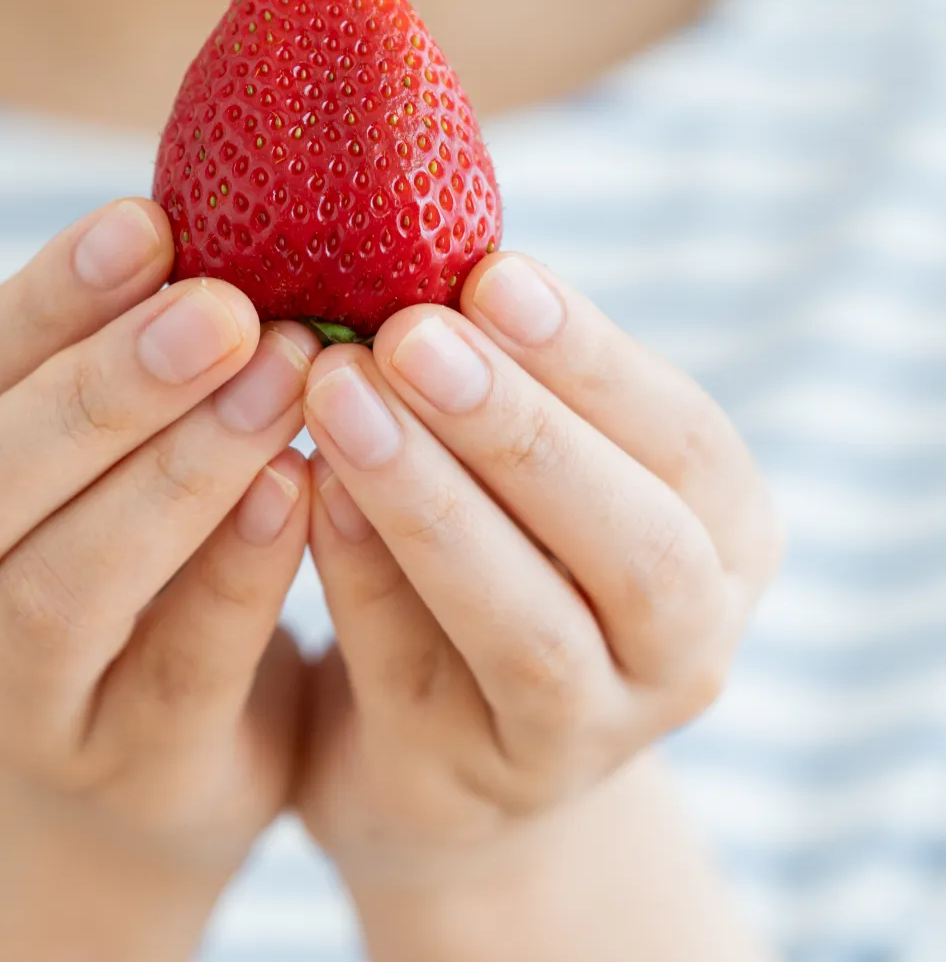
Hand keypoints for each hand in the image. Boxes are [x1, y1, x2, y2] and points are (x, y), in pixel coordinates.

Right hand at [0, 198, 317, 882]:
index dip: (44, 300)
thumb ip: (115, 338)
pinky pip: (176, 674)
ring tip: (283, 380)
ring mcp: (3, 709)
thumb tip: (183, 213)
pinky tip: (304, 488)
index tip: (149, 224)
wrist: (162, 718)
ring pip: (60, 592)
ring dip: (178, 475)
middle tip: (226, 310)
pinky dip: (238, 574)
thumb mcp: (90, 428)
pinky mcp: (122, 773)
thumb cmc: (123, 520)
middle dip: (100, 392)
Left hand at [297, 252, 782, 891]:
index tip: (493, 271)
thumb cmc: (503, 550)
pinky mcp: (471, 785)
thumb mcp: (542, 467)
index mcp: (722, 536)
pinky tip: (300, 486)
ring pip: (528, 631)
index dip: (591, 357)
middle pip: (635, 547)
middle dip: (519, 431)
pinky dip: (358, 577)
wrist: (454, 747)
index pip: (685, 439)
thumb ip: (510, 378)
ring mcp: (587, 739)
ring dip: (429, 501)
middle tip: (408, 333)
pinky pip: (412, 679)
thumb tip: (424, 239)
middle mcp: (685, 647)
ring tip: (335, 391)